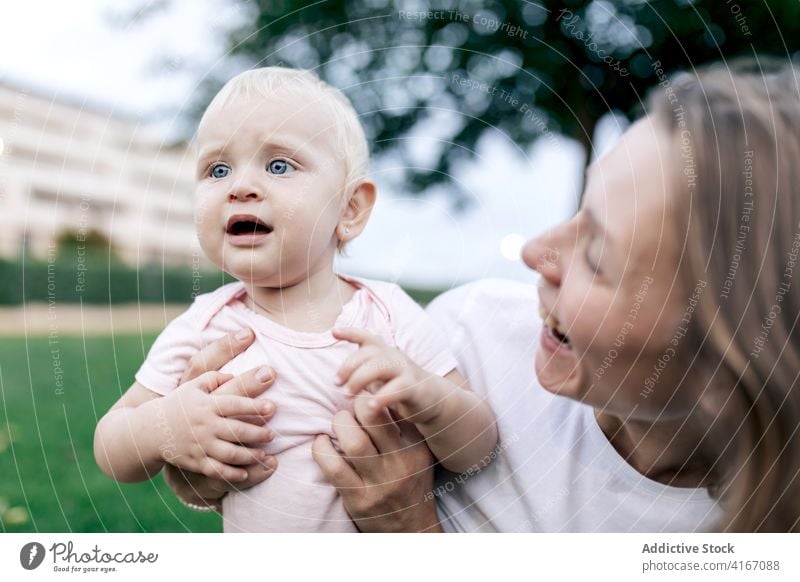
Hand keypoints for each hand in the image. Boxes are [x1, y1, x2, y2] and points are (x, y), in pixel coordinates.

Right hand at [162, 328, 280, 508]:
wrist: (149, 430)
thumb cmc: (177, 404)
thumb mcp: (192, 385)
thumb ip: (214, 377)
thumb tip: (234, 373)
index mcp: (206, 405)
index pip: (234, 404)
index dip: (254, 406)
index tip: (273, 407)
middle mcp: (204, 425)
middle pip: (236, 430)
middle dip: (257, 433)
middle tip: (273, 435)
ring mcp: (199, 445)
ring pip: (229, 453)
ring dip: (249, 455)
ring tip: (265, 455)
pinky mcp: (195, 461)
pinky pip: (215, 470)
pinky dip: (231, 474)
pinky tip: (245, 473)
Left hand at [312, 396, 441, 531]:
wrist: (411, 528)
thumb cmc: (409, 480)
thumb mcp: (418, 451)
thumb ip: (403, 424)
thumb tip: (374, 389)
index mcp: (416, 446)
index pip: (395, 408)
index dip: (375, 394)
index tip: (364, 391)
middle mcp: (400, 461)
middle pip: (374, 418)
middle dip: (355, 404)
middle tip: (349, 406)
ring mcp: (379, 482)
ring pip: (354, 442)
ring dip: (338, 425)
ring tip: (337, 423)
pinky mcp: (359, 499)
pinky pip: (334, 468)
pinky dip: (320, 450)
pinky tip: (320, 443)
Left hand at [333, 328, 443, 423]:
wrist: (433, 399)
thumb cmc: (399, 387)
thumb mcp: (380, 376)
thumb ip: (364, 371)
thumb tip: (338, 377)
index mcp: (384, 352)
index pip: (367, 337)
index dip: (351, 332)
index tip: (333, 332)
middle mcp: (394, 357)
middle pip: (369, 353)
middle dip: (348, 367)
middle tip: (336, 384)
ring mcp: (405, 370)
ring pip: (380, 367)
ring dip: (360, 380)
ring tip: (347, 395)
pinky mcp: (414, 387)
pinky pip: (397, 389)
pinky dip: (383, 397)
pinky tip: (371, 407)